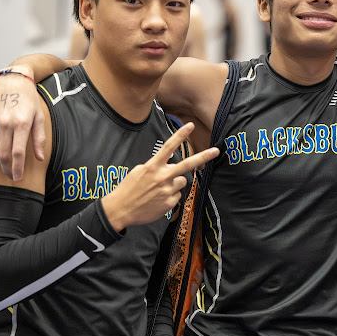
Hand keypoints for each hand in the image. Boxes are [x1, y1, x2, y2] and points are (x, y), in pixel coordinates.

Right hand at [0, 67, 44, 180]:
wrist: (13, 82)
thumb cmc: (29, 100)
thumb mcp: (40, 117)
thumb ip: (39, 139)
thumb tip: (39, 158)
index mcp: (22, 123)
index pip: (17, 152)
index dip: (17, 168)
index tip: (18, 178)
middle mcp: (5, 123)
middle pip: (4, 154)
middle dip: (8, 169)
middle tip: (12, 176)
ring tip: (6, 168)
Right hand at [101, 123, 218, 230]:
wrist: (120, 210)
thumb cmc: (128, 189)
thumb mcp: (139, 171)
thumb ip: (155, 166)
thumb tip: (168, 165)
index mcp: (152, 166)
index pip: (168, 147)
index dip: (180, 135)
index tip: (190, 125)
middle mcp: (162, 177)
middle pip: (187, 164)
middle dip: (204, 157)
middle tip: (216, 151)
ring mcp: (167, 190)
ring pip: (181, 181)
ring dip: (174, 183)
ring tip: (158, 190)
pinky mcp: (169, 203)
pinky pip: (177, 196)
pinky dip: (170, 196)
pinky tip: (158, 200)